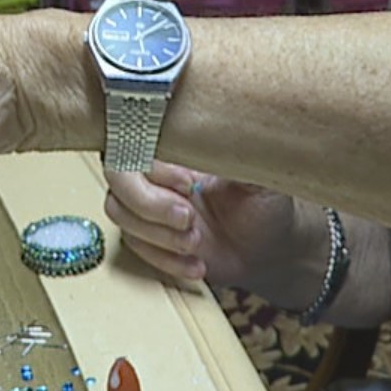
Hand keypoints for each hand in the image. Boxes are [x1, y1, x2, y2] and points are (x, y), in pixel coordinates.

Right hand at [103, 162, 320, 301]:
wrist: (271, 250)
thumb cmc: (267, 206)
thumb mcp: (261, 177)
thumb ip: (242, 154)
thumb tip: (231, 127)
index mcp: (180, 151)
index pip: (138, 144)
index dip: (155, 167)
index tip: (189, 183)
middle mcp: (159, 176)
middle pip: (118, 181)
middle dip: (150, 204)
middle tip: (188, 218)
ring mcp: (151, 208)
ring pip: (120, 214)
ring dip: (156, 234)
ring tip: (195, 241)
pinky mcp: (152, 239)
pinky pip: (135, 247)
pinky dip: (165, 259)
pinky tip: (195, 263)